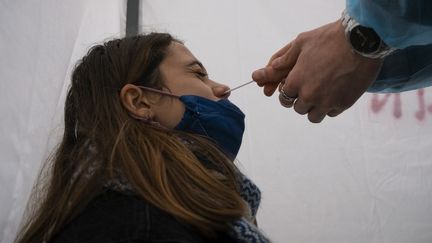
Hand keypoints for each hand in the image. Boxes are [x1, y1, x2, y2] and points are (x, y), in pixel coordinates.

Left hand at [252, 20, 382, 122]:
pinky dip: (330, 106)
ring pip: (313, 116)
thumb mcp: (302, 43)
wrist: (362, 41)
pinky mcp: (344, 104)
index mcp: (296, 81)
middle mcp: (309, 95)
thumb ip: (284, 59)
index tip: (295, 87)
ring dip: (314, 107)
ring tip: (321, 94)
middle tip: (310, 87)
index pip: (284, 97)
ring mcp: (327, 102)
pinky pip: (331, 113)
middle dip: (301, 99)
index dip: (289, 91)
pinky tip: (334, 93)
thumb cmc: (329, 38)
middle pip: (298, 108)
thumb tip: (270, 69)